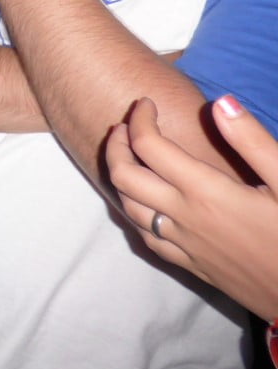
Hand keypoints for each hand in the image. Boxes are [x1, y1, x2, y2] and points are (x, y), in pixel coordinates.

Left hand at [107, 96, 277, 317]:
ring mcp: (183, 245)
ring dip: (120, 176)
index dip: (139, 118)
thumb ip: (252, 142)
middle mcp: (184, 218)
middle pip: (123, 175)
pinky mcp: (190, 266)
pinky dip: (134, 210)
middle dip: (116, 144)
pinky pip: (144, 235)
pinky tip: (146, 201)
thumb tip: (221, 102)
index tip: (145, 102)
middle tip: (126, 126)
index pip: (148, 146)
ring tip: (130, 156)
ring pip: (127, 206)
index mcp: (205, 192)